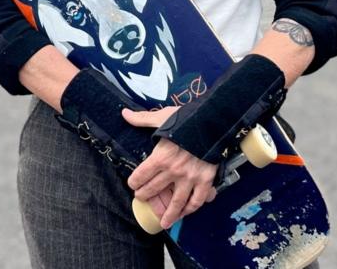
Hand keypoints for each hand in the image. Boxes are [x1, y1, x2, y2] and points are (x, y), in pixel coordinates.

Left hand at [122, 107, 216, 228]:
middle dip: (146, 195)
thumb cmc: (186, 118)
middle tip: (142, 198)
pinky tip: (186, 213)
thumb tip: (124, 113)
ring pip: (176, 202)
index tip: (133, 184)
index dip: (135, 182)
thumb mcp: (162, 117)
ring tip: (164, 222)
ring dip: (169, 214)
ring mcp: (190, 178)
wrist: (212, 122)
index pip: (141, 175)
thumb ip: (142, 118)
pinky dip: (191, 209)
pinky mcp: (205, 181)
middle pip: (155, 189)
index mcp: (160, 157)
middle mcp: (173, 171)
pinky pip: (197, 200)